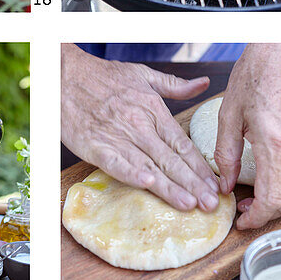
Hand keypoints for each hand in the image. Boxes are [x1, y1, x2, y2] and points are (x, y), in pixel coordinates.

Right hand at [61, 45, 221, 210]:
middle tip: (211, 205)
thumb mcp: (143, 74)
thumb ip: (175, 85)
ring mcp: (117, 136)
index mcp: (153, 110)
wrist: (65, 74)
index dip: (200, 168)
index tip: (215, 186)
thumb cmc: (102, 76)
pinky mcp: (95, 145)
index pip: (183, 144)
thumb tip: (204, 83)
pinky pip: (116, 162)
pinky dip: (131, 172)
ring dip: (169, 187)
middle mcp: (139, 126)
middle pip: (171, 160)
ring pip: (149, 165)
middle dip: (193, 184)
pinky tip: (147, 183)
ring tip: (188, 204)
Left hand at [215, 44, 280, 229]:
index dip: (257, 218)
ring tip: (260, 196)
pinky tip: (280, 178)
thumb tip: (224, 183)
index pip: (272, 199)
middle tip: (247, 209)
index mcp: (274, 143)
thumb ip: (225, 152)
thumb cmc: (261, 70)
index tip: (242, 220)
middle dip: (267, 213)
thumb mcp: (231, 112)